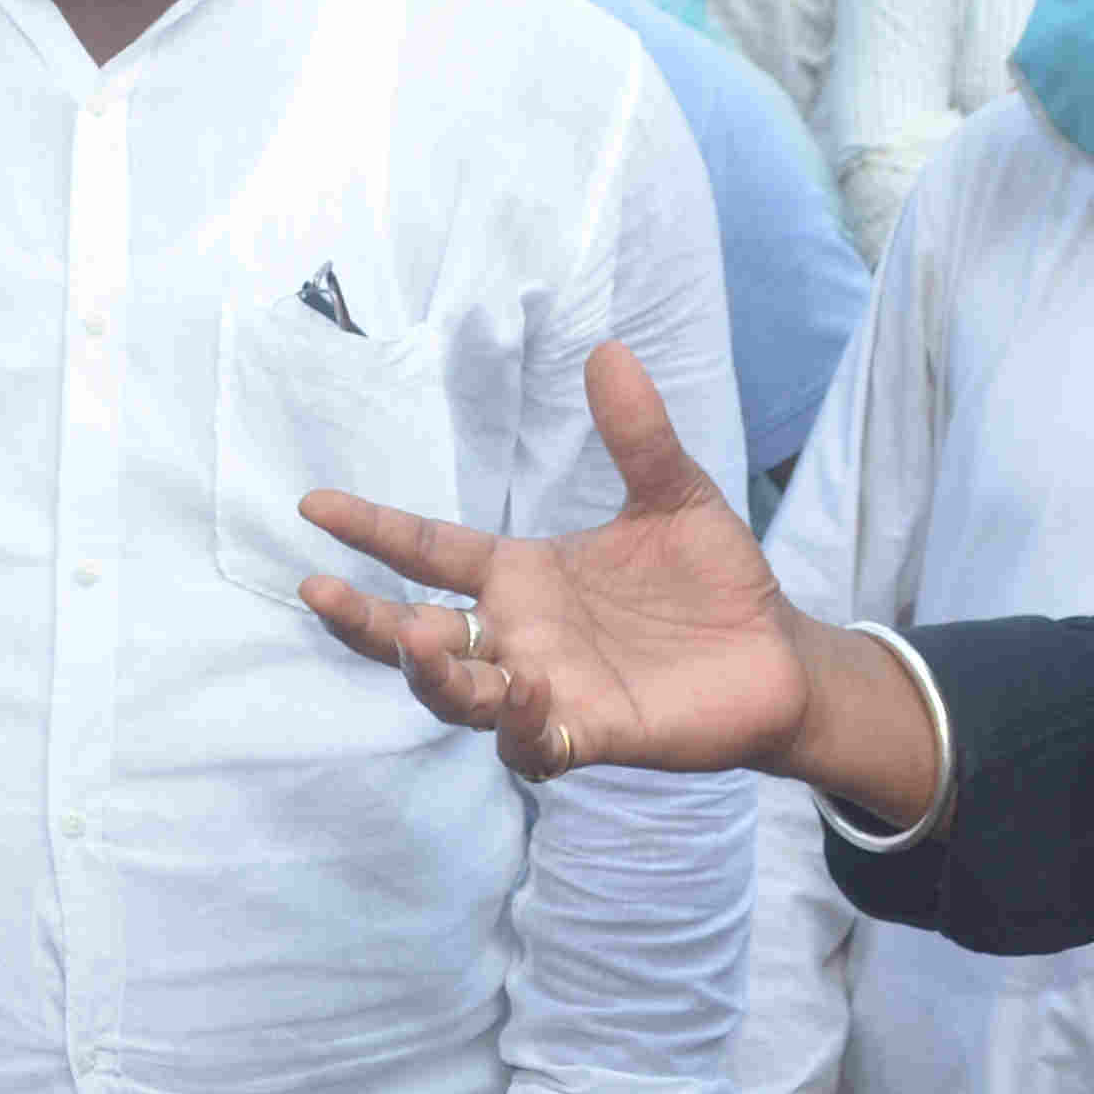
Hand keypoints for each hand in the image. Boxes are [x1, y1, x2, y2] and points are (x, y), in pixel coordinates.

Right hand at [299, 341, 821, 783]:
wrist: (779, 654)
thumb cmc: (713, 580)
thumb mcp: (676, 495)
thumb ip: (637, 435)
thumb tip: (608, 350)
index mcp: (521, 575)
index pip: (429, 551)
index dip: (372, 529)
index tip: (314, 504)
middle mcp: (519, 635)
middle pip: (415, 635)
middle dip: (364, 622)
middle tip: (318, 594)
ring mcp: (547, 690)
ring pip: (458, 696)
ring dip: (431, 675)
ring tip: (422, 639)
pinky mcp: (589, 735)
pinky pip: (534, 743)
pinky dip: (521, 723)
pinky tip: (530, 690)